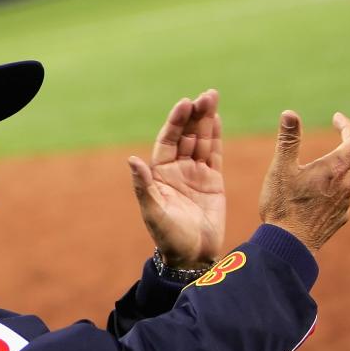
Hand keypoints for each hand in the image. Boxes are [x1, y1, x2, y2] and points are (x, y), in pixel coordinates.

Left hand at [129, 89, 224, 268]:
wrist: (193, 255)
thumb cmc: (169, 237)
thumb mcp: (154, 212)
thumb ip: (144, 186)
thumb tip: (132, 160)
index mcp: (160, 174)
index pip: (167, 141)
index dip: (176, 122)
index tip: (184, 103)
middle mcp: (176, 170)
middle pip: (186, 136)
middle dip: (194, 115)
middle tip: (206, 95)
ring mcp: (195, 174)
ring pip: (201, 140)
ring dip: (207, 120)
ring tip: (212, 97)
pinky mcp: (213, 181)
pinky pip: (214, 153)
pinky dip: (216, 136)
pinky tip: (218, 118)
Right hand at [259, 109, 349, 252]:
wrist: (288, 246)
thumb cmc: (283, 206)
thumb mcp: (280, 169)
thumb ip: (288, 140)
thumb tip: (289, 113)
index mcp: (335, 168)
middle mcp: (346, 184)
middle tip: (339, 125)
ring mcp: (345, 203)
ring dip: (345, 160)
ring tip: (331, 156)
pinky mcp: (340, 217)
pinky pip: (345, 194)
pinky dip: (338, 182)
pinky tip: (324, 188)